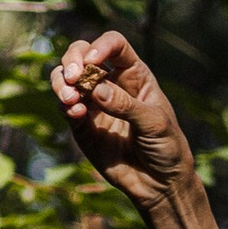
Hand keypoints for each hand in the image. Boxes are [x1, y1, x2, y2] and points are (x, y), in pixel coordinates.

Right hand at [49, 30, 198, 214]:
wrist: (159, 183)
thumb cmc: (166, 146)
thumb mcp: (154, 123)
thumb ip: (126, 105)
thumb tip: (96, 90)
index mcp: (134, 74)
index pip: (114, 45)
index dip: (101, 46)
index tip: (93, 61)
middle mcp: (111, 83)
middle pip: (83, 54)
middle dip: (72, 60)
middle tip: (72, 77)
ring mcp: (94, 103)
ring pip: (66, 78)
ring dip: (61, 82)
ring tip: (69, 98)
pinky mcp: (83, 125)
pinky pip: (66, 108)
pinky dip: (65, 107)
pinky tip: (75, 113)